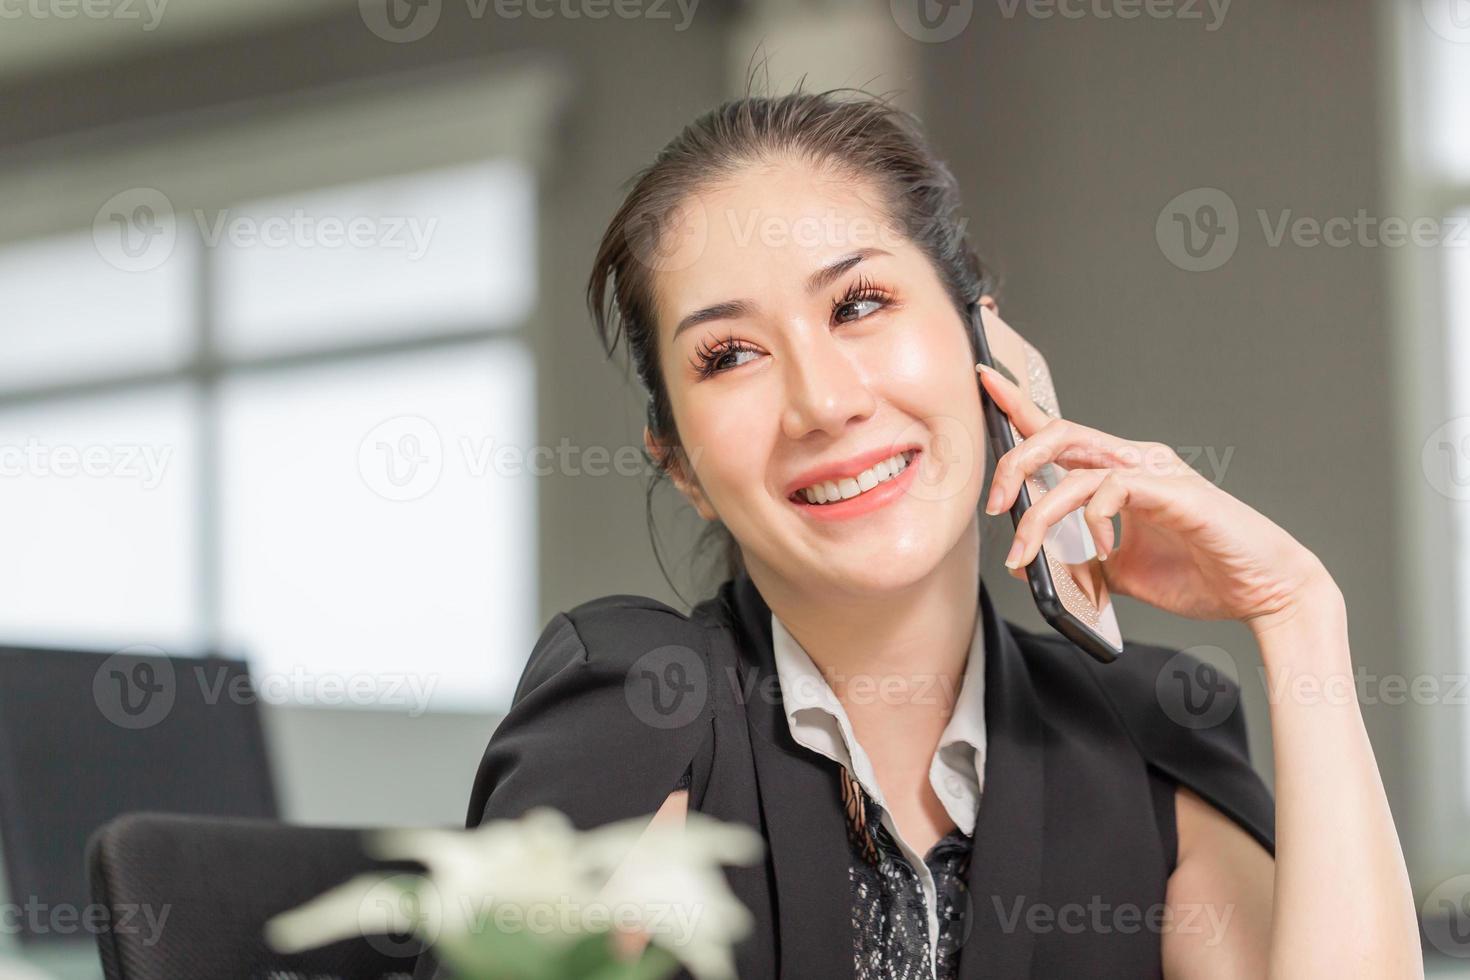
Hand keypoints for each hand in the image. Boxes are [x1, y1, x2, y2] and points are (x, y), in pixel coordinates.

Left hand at [976, 360, 1337, 639]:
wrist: (1262, 592)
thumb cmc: (1201, 573)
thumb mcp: (1118, 571)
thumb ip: (1078, 560)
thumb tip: (1031, 563)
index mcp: (1119, 473)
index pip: (1059, 431)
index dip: (1019, 403)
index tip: (984, 380)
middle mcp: (1135, 462)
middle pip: (1058, 433)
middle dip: (1014, 461)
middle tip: (995, 504)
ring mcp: (1156, 473)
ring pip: (1077, 465)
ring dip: (1039, 511)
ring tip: (1025, 549)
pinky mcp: (1175, 492)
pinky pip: (1115, 488)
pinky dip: (1095, 518)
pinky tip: (1103, 547)